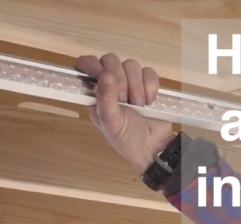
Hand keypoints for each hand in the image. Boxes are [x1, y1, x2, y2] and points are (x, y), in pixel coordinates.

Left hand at [74, 53, 174, 173]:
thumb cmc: (127, 139)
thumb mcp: (111, 123)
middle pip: (111, 60)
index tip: (102, 75)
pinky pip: (149, 72)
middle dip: (120, 80)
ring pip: (131, 64)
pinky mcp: (148, 84)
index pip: (86, 65)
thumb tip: (105, 73)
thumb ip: (105, 99)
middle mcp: (111, 84)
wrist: (154, 147)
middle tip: (125, 100)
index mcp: (96, 93)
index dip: (92, 65)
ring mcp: (131, 82)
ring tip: (139, 106)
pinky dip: (151, 87)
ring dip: (137, 87)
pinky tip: (149, 102)